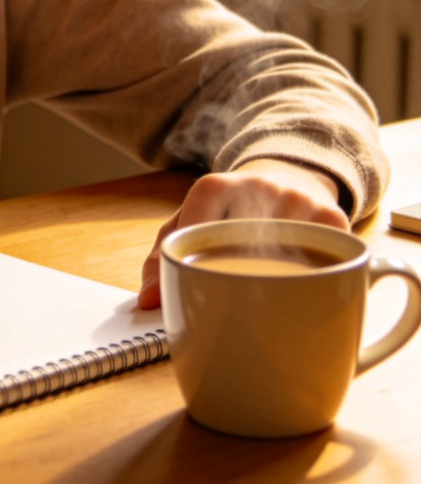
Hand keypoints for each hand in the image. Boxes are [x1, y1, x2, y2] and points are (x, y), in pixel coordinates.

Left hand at [137, 158, 349, 308]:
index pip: (198, 216)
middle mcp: (258, 186)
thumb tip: (148, 301)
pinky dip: (312, 282)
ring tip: (265, 300)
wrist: (290, 178)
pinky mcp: (333, 219)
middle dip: (232, 277)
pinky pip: (324, 262)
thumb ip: (167, 251)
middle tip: (229, 305)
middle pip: (240, 241)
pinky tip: (302, 290)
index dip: (191, 250)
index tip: (185, 282)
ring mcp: (298, 201)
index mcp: (217, 185)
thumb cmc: (232, 210)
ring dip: (274, 285)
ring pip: (284, 257)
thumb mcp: (195, 218)